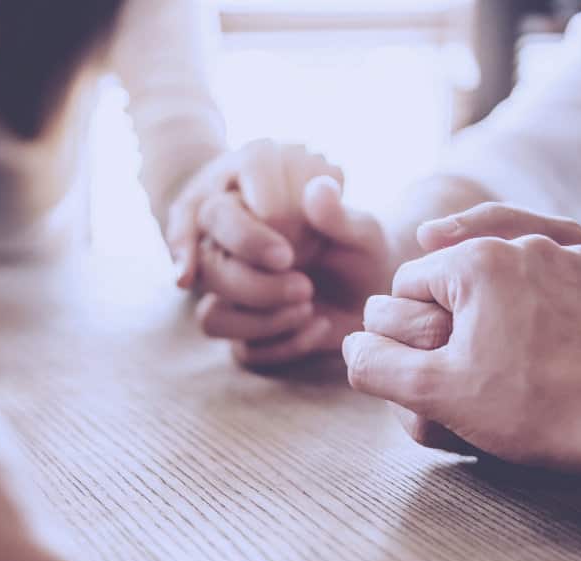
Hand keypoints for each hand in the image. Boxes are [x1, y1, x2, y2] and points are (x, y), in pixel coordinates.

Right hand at [215, 176, 390, 366]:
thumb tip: (318, 189)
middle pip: (208, 271)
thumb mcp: (360, 232)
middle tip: (304, 287)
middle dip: (255, 286)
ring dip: (261, 321)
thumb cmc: (360, 254)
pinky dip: (284, 344)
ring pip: (211, 318)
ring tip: (308, 307)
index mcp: (244, 211)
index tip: (286, 255)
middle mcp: (226, 254)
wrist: (372, 301)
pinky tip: (320, 326)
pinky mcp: (244, 338)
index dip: (244, 238)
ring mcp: (230, 300)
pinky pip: (242, 351)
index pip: (215, 216)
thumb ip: (337, 216)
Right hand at [344, 204, 580, 475]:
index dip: (404, 332)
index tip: (428, 368)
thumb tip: (350, 345)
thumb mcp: (434, 394)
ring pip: (503, 275)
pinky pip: (553, 273)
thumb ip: (375, 365)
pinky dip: (537, 294)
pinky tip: (536, 326)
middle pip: (454, 278)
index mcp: (475, 262)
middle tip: (463, 370)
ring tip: (501, 357)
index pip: (407, 286)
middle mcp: (524, 245)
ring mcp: (572, 258)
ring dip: (492, 307)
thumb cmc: (534, 409)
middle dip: (448, 320)